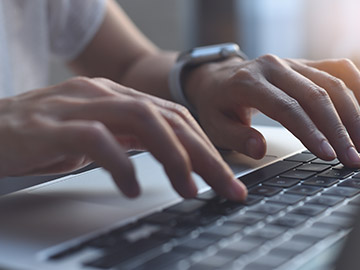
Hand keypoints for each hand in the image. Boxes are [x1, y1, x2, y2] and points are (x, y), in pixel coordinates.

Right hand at [0, 77, 245, 199]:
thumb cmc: (43, 135)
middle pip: (170, 119)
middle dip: (205, 156)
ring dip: (174, 157)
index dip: (207, 147)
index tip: (227, 178)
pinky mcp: (52, 126)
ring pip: (143, 121)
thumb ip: (131, 139)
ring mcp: (79, 106)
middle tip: (227, 188)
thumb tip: (173, 157)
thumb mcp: (97, 135)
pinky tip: (132, 189)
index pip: (176, 117)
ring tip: (189, 189)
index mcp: (120, 98)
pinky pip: (96, 140)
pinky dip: (121, 165)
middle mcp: (105, 95)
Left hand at [184, 55, 359, 167]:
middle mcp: (273, 67)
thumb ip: (236, 137)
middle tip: (354, 157)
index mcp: (249, 82)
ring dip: (352, 115)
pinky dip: (356, 84)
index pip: (287, 108)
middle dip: (339, 130)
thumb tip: (260, 148)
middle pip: (315, 96)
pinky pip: (337, 67)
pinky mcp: (304, 63)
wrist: (218, 78)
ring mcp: (291, 62)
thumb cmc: (217, 104)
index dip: (311, 132)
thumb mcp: (215, 125)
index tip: (328, 155)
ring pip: (331, 84)